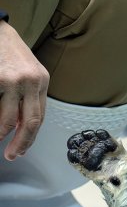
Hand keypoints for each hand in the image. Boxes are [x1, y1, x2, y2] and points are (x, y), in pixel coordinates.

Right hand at [0, 21, 49, 159]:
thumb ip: (28, 95)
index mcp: (42, 81)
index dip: (30, 137)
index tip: (21, 149)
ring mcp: (13, 79)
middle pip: (30, 122)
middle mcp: (32, 81)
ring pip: (9, 119)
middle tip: (11, 155)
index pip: (40, 117)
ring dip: (1, 133)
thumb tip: (22, 125)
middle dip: (21, 143)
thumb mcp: (27, 71)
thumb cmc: (8, 51)